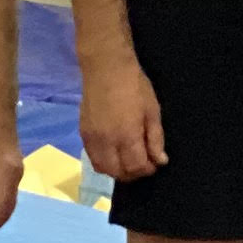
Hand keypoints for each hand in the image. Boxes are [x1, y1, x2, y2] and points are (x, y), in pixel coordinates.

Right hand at [80, 55, 167, 181]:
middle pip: (118, 173)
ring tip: (129, 160)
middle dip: (133, 173)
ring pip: (102, 169)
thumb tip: (160, 161)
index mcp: (126, 136)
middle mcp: (106, 142)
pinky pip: (92, 158)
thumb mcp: (152, 111)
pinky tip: (114, 153)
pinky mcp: (82, 134)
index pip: (136, 167)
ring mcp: (91, 139)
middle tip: (143, 164)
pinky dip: (104, 162)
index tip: (155, 164)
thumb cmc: (135, 86)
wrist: (106, 68)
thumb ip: (156, 139)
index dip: (148, 170)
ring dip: (117, 171)